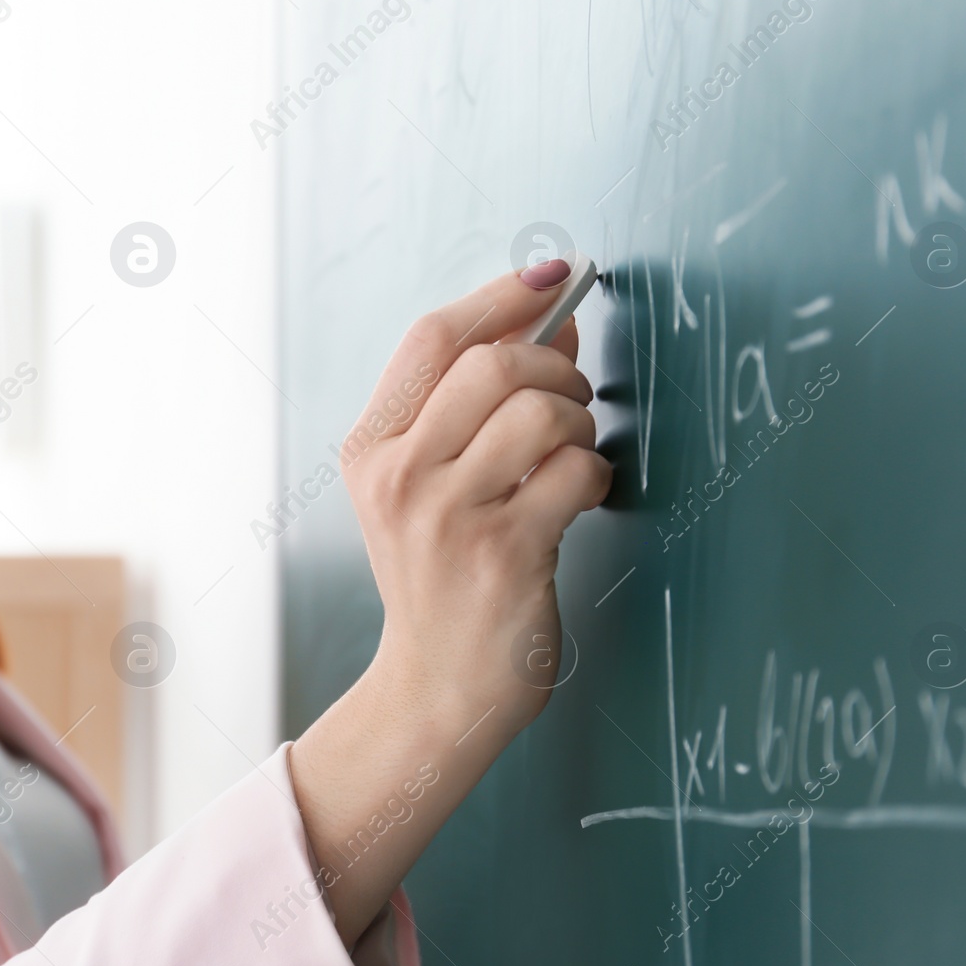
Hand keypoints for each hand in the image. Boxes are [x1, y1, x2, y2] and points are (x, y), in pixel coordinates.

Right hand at [288, 259, 611, 952]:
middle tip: (571, 398)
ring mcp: (448, 516)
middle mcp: (400, 476)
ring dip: (579, 422)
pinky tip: (576, 501)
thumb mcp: (425, 488)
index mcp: (372, 449)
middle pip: (493, 363)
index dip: (501, 294)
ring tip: (572, 453)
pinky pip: (577, 470)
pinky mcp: (504, 553)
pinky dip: (593, 475)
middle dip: (555, 366)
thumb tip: (553, 317)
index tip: (553, 275)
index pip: (433, 338)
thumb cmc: (441, 579)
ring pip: (541, 411)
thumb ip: (472, 405)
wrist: (437, 689)